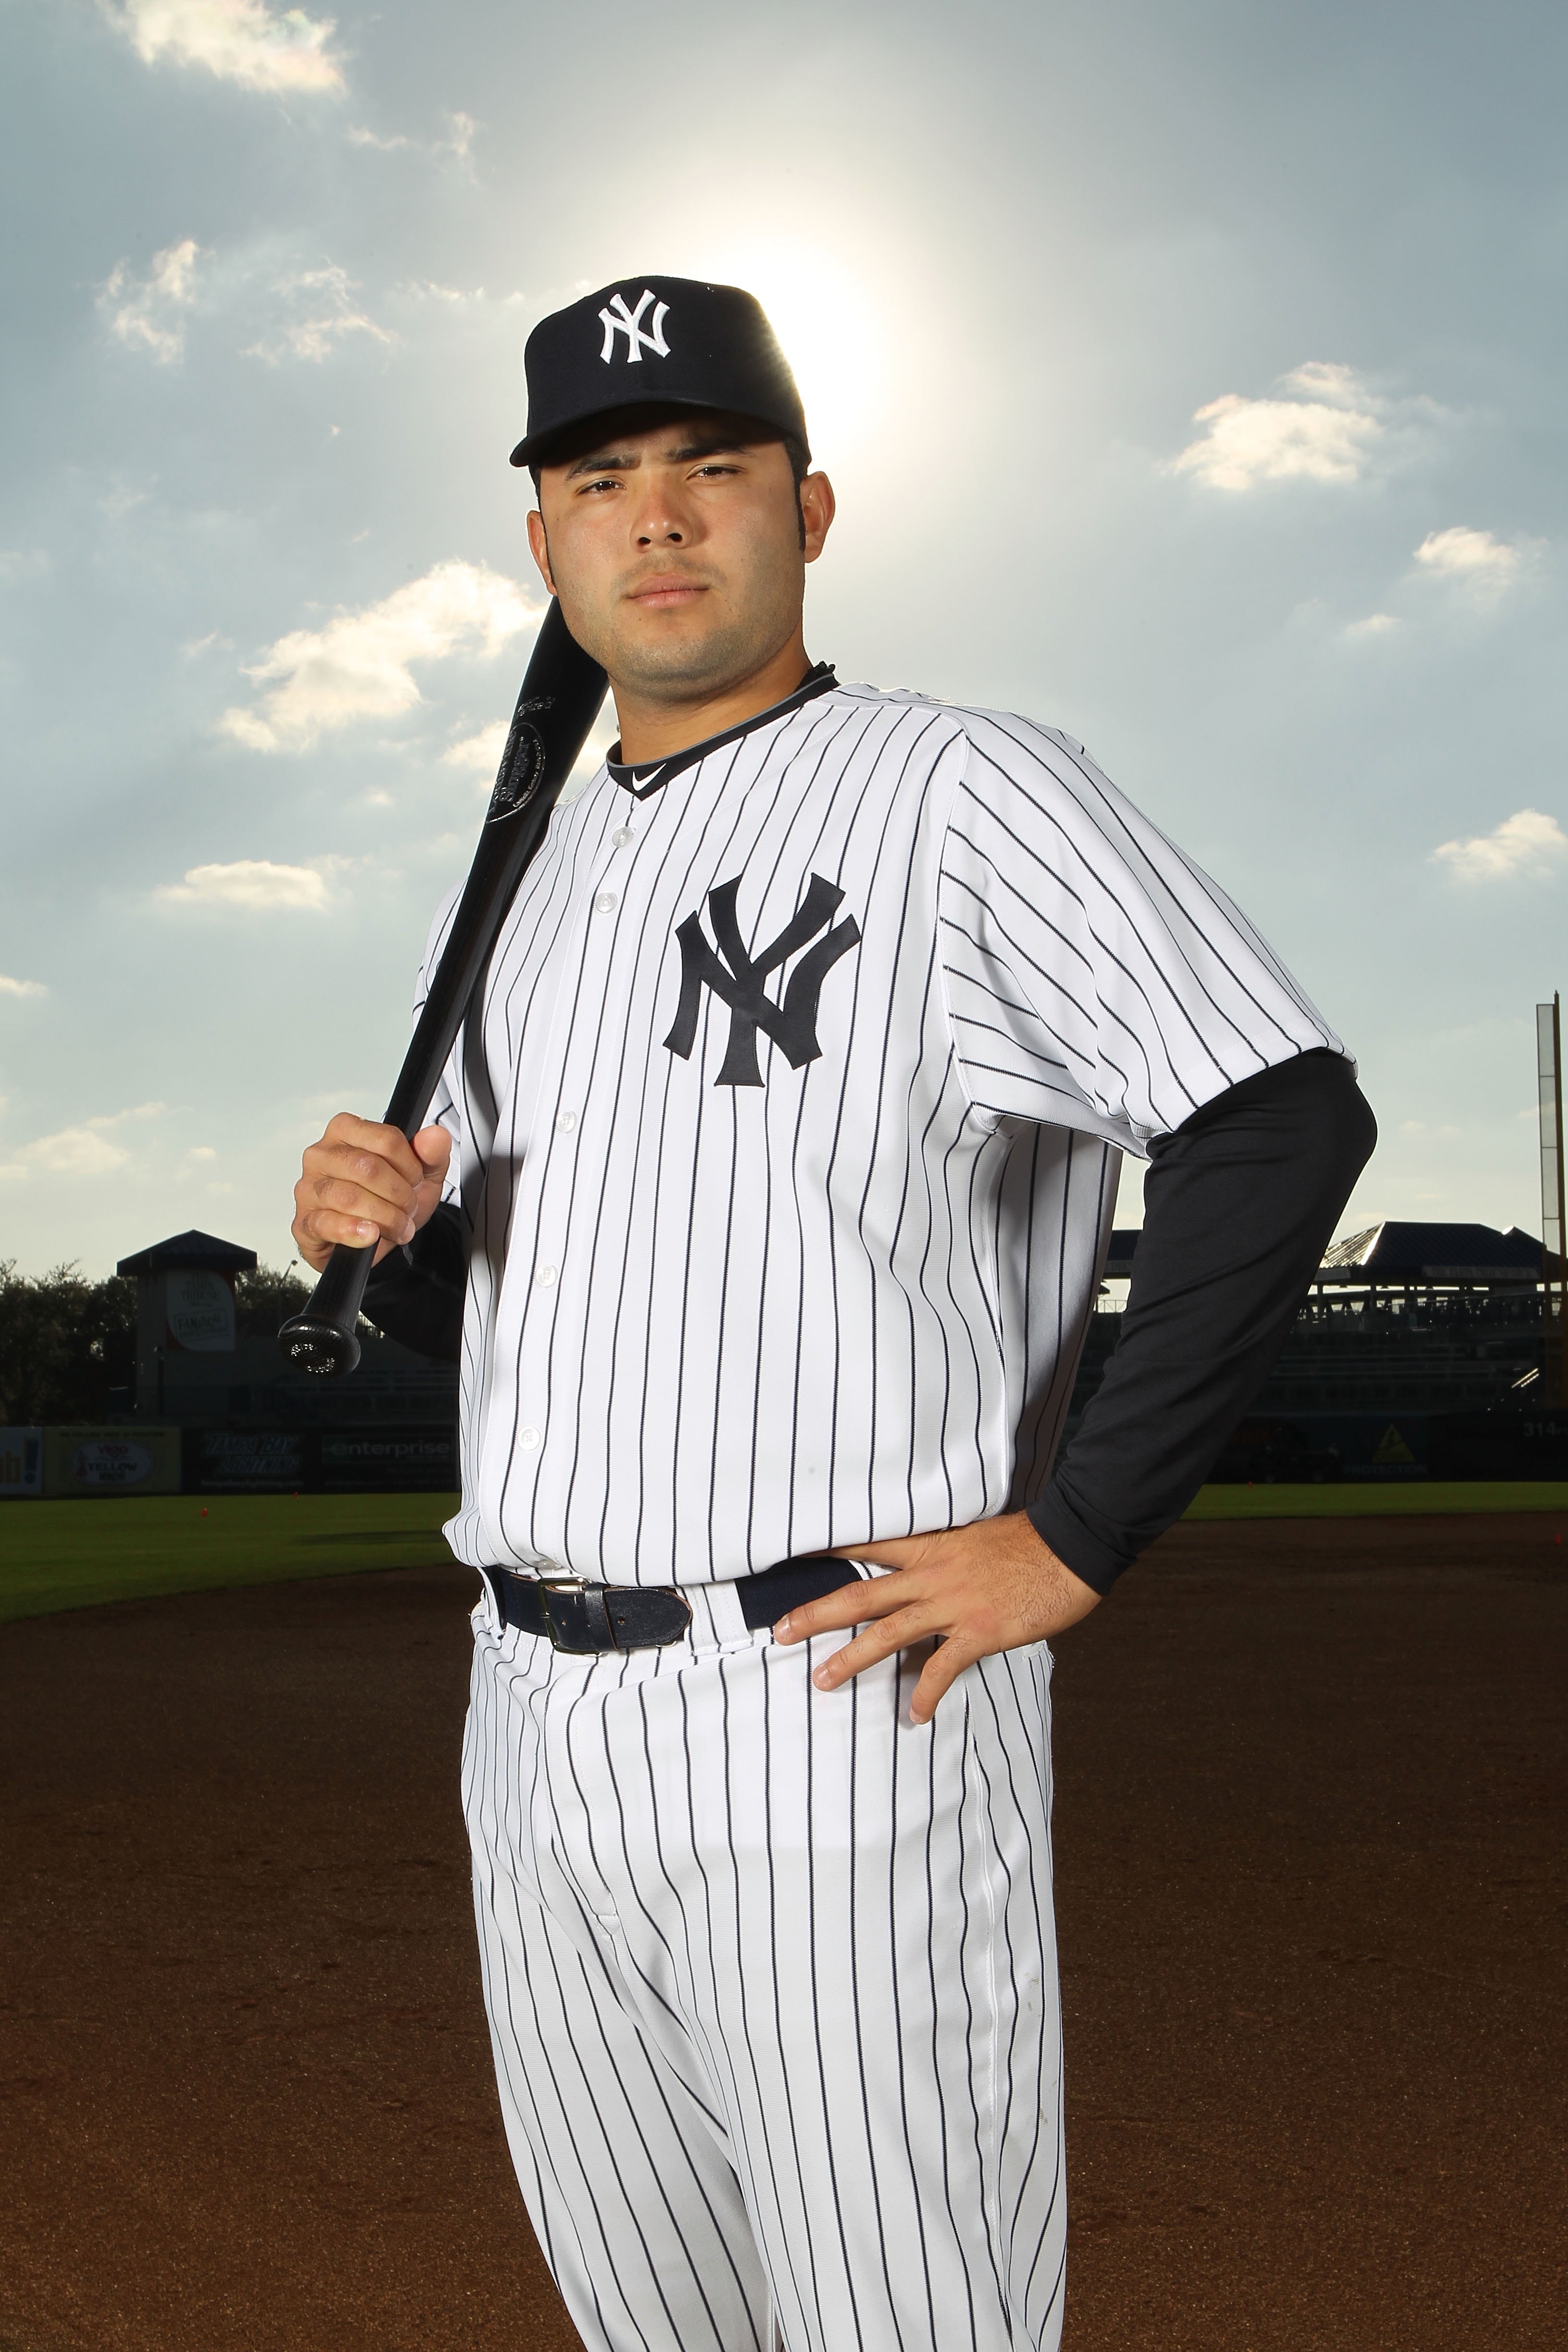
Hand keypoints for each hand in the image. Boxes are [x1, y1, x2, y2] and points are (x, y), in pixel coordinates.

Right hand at [291, 1114, 451, 1272]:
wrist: (379, 1240)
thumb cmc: (390, 1199)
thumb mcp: (421, 1175)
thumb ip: (431, 1154)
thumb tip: (435, 1136)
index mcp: (346, 1131)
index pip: (386, 1139)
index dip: (410, 1166)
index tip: (415, 1180)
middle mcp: (322, 1155)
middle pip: (367, 1168)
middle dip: (398, 1194)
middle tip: (407, 1208)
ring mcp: (309, 1188)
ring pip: (350, 1197)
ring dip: (385, 1217)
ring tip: (397, 1227)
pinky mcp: (305, 1221)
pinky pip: (327, 1224)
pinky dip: (354, 1231)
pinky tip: (370, 1234)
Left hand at [774, 1511, 1100, 1723]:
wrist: (1071, 1545)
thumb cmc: (1027, 1541)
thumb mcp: (973, 1536)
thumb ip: (943, 1555)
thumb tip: (923, 1571)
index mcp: (929, 1548)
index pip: (865, 1545)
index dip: (826, 1549)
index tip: (789, 1553)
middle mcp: (931, 1575)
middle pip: (860, 1596)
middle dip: (817, 1615)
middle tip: (780, 1631)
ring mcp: (953, 1604)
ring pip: (888, 1632)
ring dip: (852, 1659)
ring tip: (822, 1681)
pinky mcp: (980, 1631)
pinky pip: (943, 1667)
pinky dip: (927, 1693)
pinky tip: (914, 1715)